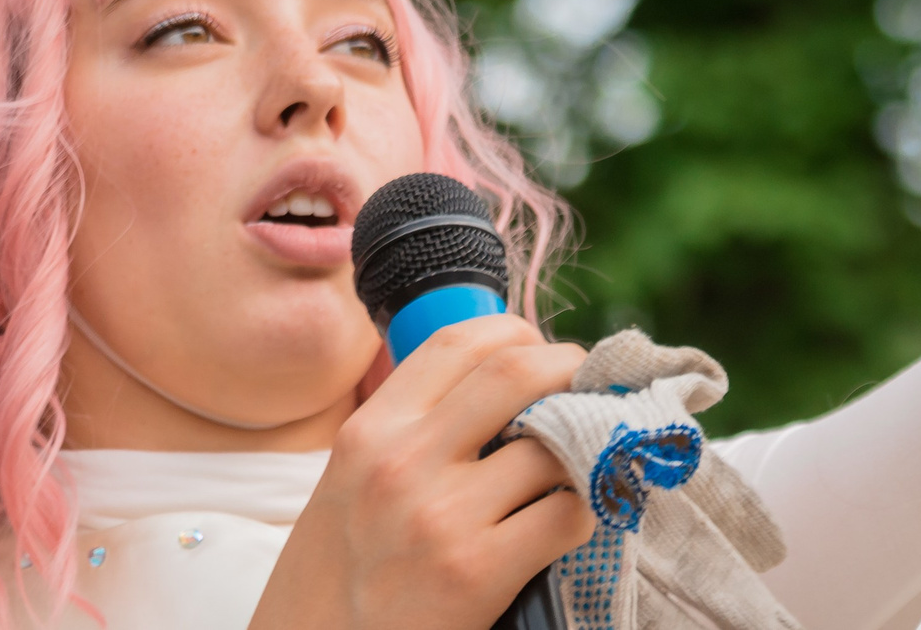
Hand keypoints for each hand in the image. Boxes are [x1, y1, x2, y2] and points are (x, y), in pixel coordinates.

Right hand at [249, 315, 594, 629]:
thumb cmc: (332, 584)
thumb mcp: (346, 487)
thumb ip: (410, 434)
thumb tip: (504, 389)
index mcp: (368, 432)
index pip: (458, 340)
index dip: (518, 335)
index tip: (541, 355)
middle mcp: (401, 462)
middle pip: (519, 370)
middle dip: (570, 372)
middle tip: (587, 394)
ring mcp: (441, 516)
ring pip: (555, 442)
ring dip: (586, 447)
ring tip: (583, 463)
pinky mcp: (476, 573)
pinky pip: (568, 514)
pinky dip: (588, 510)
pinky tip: (572, 521)